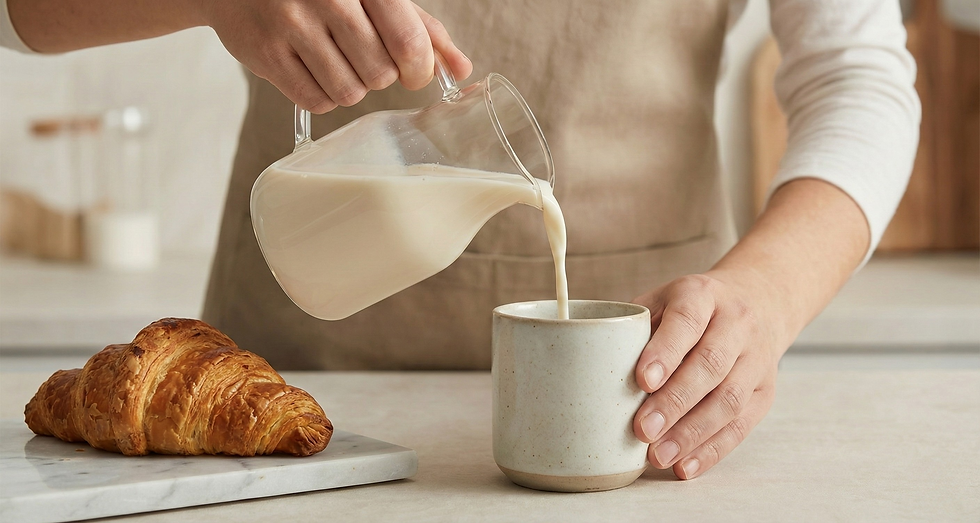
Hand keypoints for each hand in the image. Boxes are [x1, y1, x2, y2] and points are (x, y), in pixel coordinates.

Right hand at [203, 0, 472, 112]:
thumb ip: (421, 27)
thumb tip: (460, 70)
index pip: (407, 42)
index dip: (418, 68)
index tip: (413, 70)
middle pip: (380, 73)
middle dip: (381, 75)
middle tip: (365, 57)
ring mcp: (290, 25)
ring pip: (349, 92)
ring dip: (352, 86)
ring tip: (337, 61)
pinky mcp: (264, 53)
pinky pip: (316, 101)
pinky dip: (324, 95)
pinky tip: (315, 70)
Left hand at [631, 270, 785, 479]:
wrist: (759, 301)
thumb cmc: (691, 309)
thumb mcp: (661, 301)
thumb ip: (633, 329)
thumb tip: (589, 368)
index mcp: (702, 294)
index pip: (686, 320)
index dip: (665, 352)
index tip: (642, 380)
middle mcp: (736, 324)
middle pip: (710, 364)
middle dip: (675, 401)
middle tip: (643, 430)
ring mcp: (755, 359)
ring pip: (729, 399)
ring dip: (692, 433)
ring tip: (658, 456)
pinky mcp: (765, 392)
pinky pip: (741, 425)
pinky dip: (711, 450)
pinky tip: (685, 467)